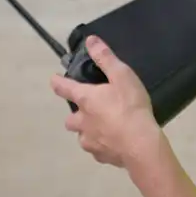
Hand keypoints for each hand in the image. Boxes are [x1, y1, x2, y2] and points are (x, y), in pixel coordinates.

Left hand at [50, 36, 161, 169]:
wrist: (140, 144)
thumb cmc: (130, 106)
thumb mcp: (122, 75)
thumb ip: (106, 58)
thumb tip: (90, 40)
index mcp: (85, 99)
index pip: (64, 88)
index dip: (58, 82)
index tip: (54, 79)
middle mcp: (82, 121)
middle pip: (70, 118)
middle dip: (76, 114)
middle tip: (90, 109)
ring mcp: (90, 141)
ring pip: (82, 135)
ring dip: (88, 130)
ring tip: (104, 127)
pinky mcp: (100, 156)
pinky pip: (96, 149)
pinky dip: (102, 144)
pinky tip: (114, 142)